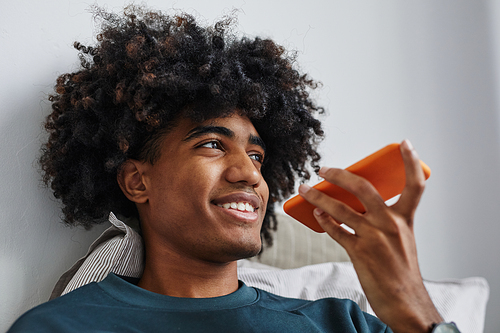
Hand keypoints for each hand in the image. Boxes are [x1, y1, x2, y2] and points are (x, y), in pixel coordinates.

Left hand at [298, 140, 441, 332]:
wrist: (405, 302)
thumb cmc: (402, 271)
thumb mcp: (402, 240)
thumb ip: (384, 220)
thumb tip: (357, 205)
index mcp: (405, 219)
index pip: (414, 185)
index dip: (411, 161)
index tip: (405, 144)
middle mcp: (390, 224)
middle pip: (363, 187)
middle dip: (340, 174)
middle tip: (323, 169)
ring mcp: (374, 237)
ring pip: (340, 208)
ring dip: (318, 196)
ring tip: (304, 189)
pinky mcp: (360, 252)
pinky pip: (336, 230)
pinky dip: (324, 220)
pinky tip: (316, 213)